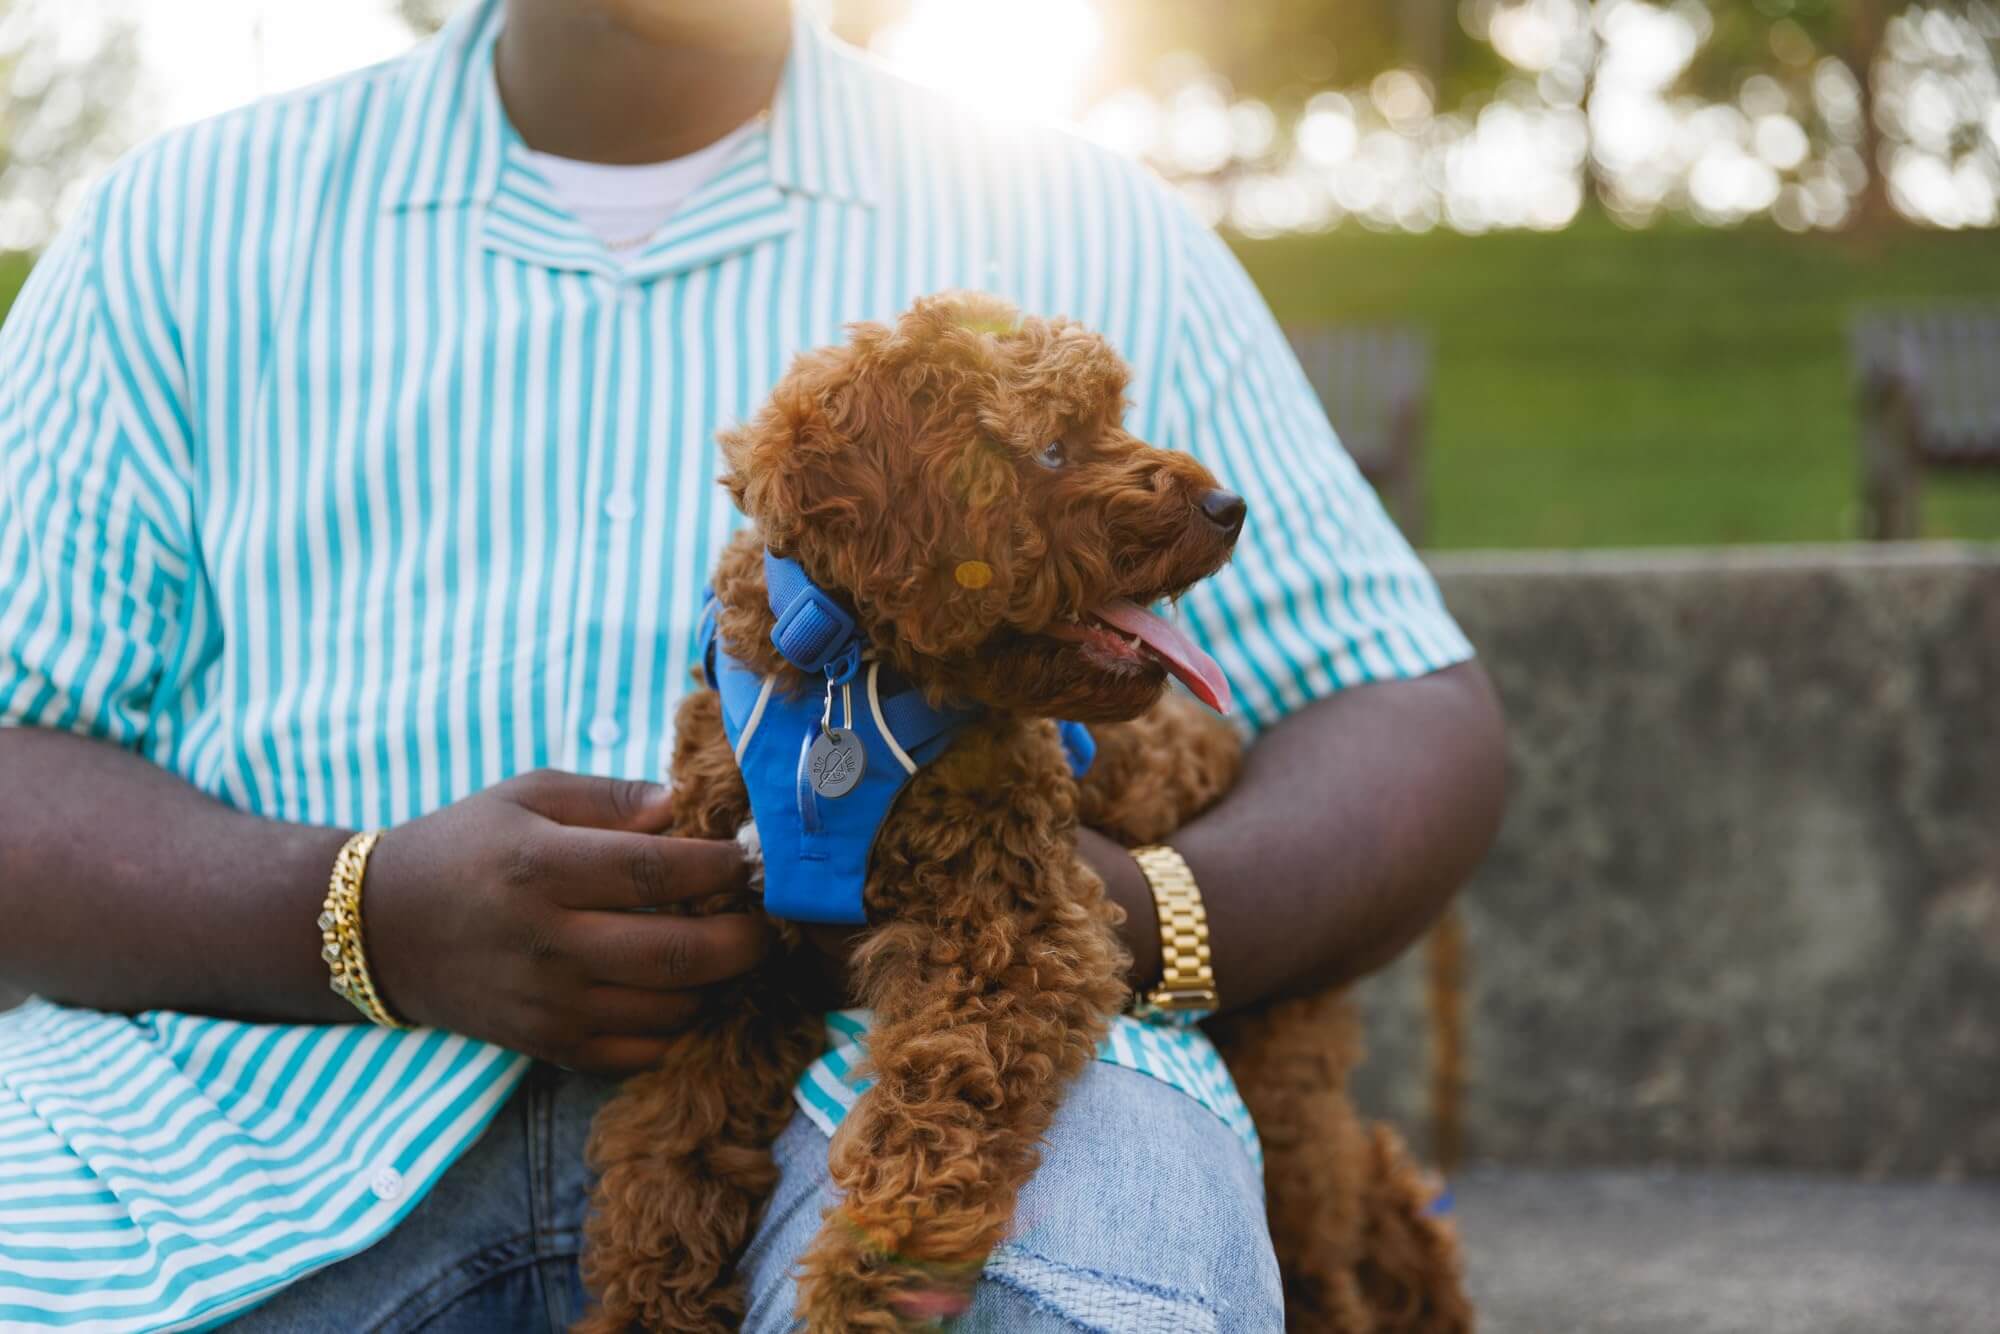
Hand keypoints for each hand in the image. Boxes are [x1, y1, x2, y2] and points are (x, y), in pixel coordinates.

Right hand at [362, 769, 764, 1073]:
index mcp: (543, 869)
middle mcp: (549, 944)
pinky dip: (680, 1025)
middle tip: (763, 918)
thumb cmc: (467, 847)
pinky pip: (643, 1052)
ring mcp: (551, 1006)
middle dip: (743, 938)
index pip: (657, 872)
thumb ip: (612, 798)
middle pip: (679, 953)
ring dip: (717, 983)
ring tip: (726, 949)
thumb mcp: (528, 794)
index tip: (751, 859)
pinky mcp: (550, 1047)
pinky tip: (684, 990)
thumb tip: (685, 809)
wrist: (385, 930)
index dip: (721, 867)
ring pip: (672, 1009)